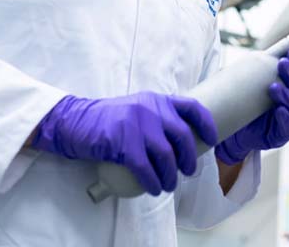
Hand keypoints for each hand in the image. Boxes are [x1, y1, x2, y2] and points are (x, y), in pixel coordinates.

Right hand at [32, 91, 216, 194]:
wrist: (75, 121)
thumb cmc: (108, 119)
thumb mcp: (137, 108)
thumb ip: (157, 115)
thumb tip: (181, 138)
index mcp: (157, 99)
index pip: (191, 107)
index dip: (207, 124)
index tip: (213, 139)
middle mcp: (150, 109)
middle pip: (182, 136)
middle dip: (189, 158)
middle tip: (188, 171)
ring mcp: (137, 125)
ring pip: (166, 155)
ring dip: (171, 175)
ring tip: (169, 185)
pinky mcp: (123, 143)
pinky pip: (146, 168)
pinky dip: (153, 181)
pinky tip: (154, 189)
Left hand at [215, 49, 288, 163]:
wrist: (234, 123)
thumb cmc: (247, 96)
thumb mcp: (257, 75)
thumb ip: (270, 62)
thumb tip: (285, 42)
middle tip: (282, 63)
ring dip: (287, 95)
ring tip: (273, 87)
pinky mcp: (283, 133)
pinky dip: (285, 117)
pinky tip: (278, 110)